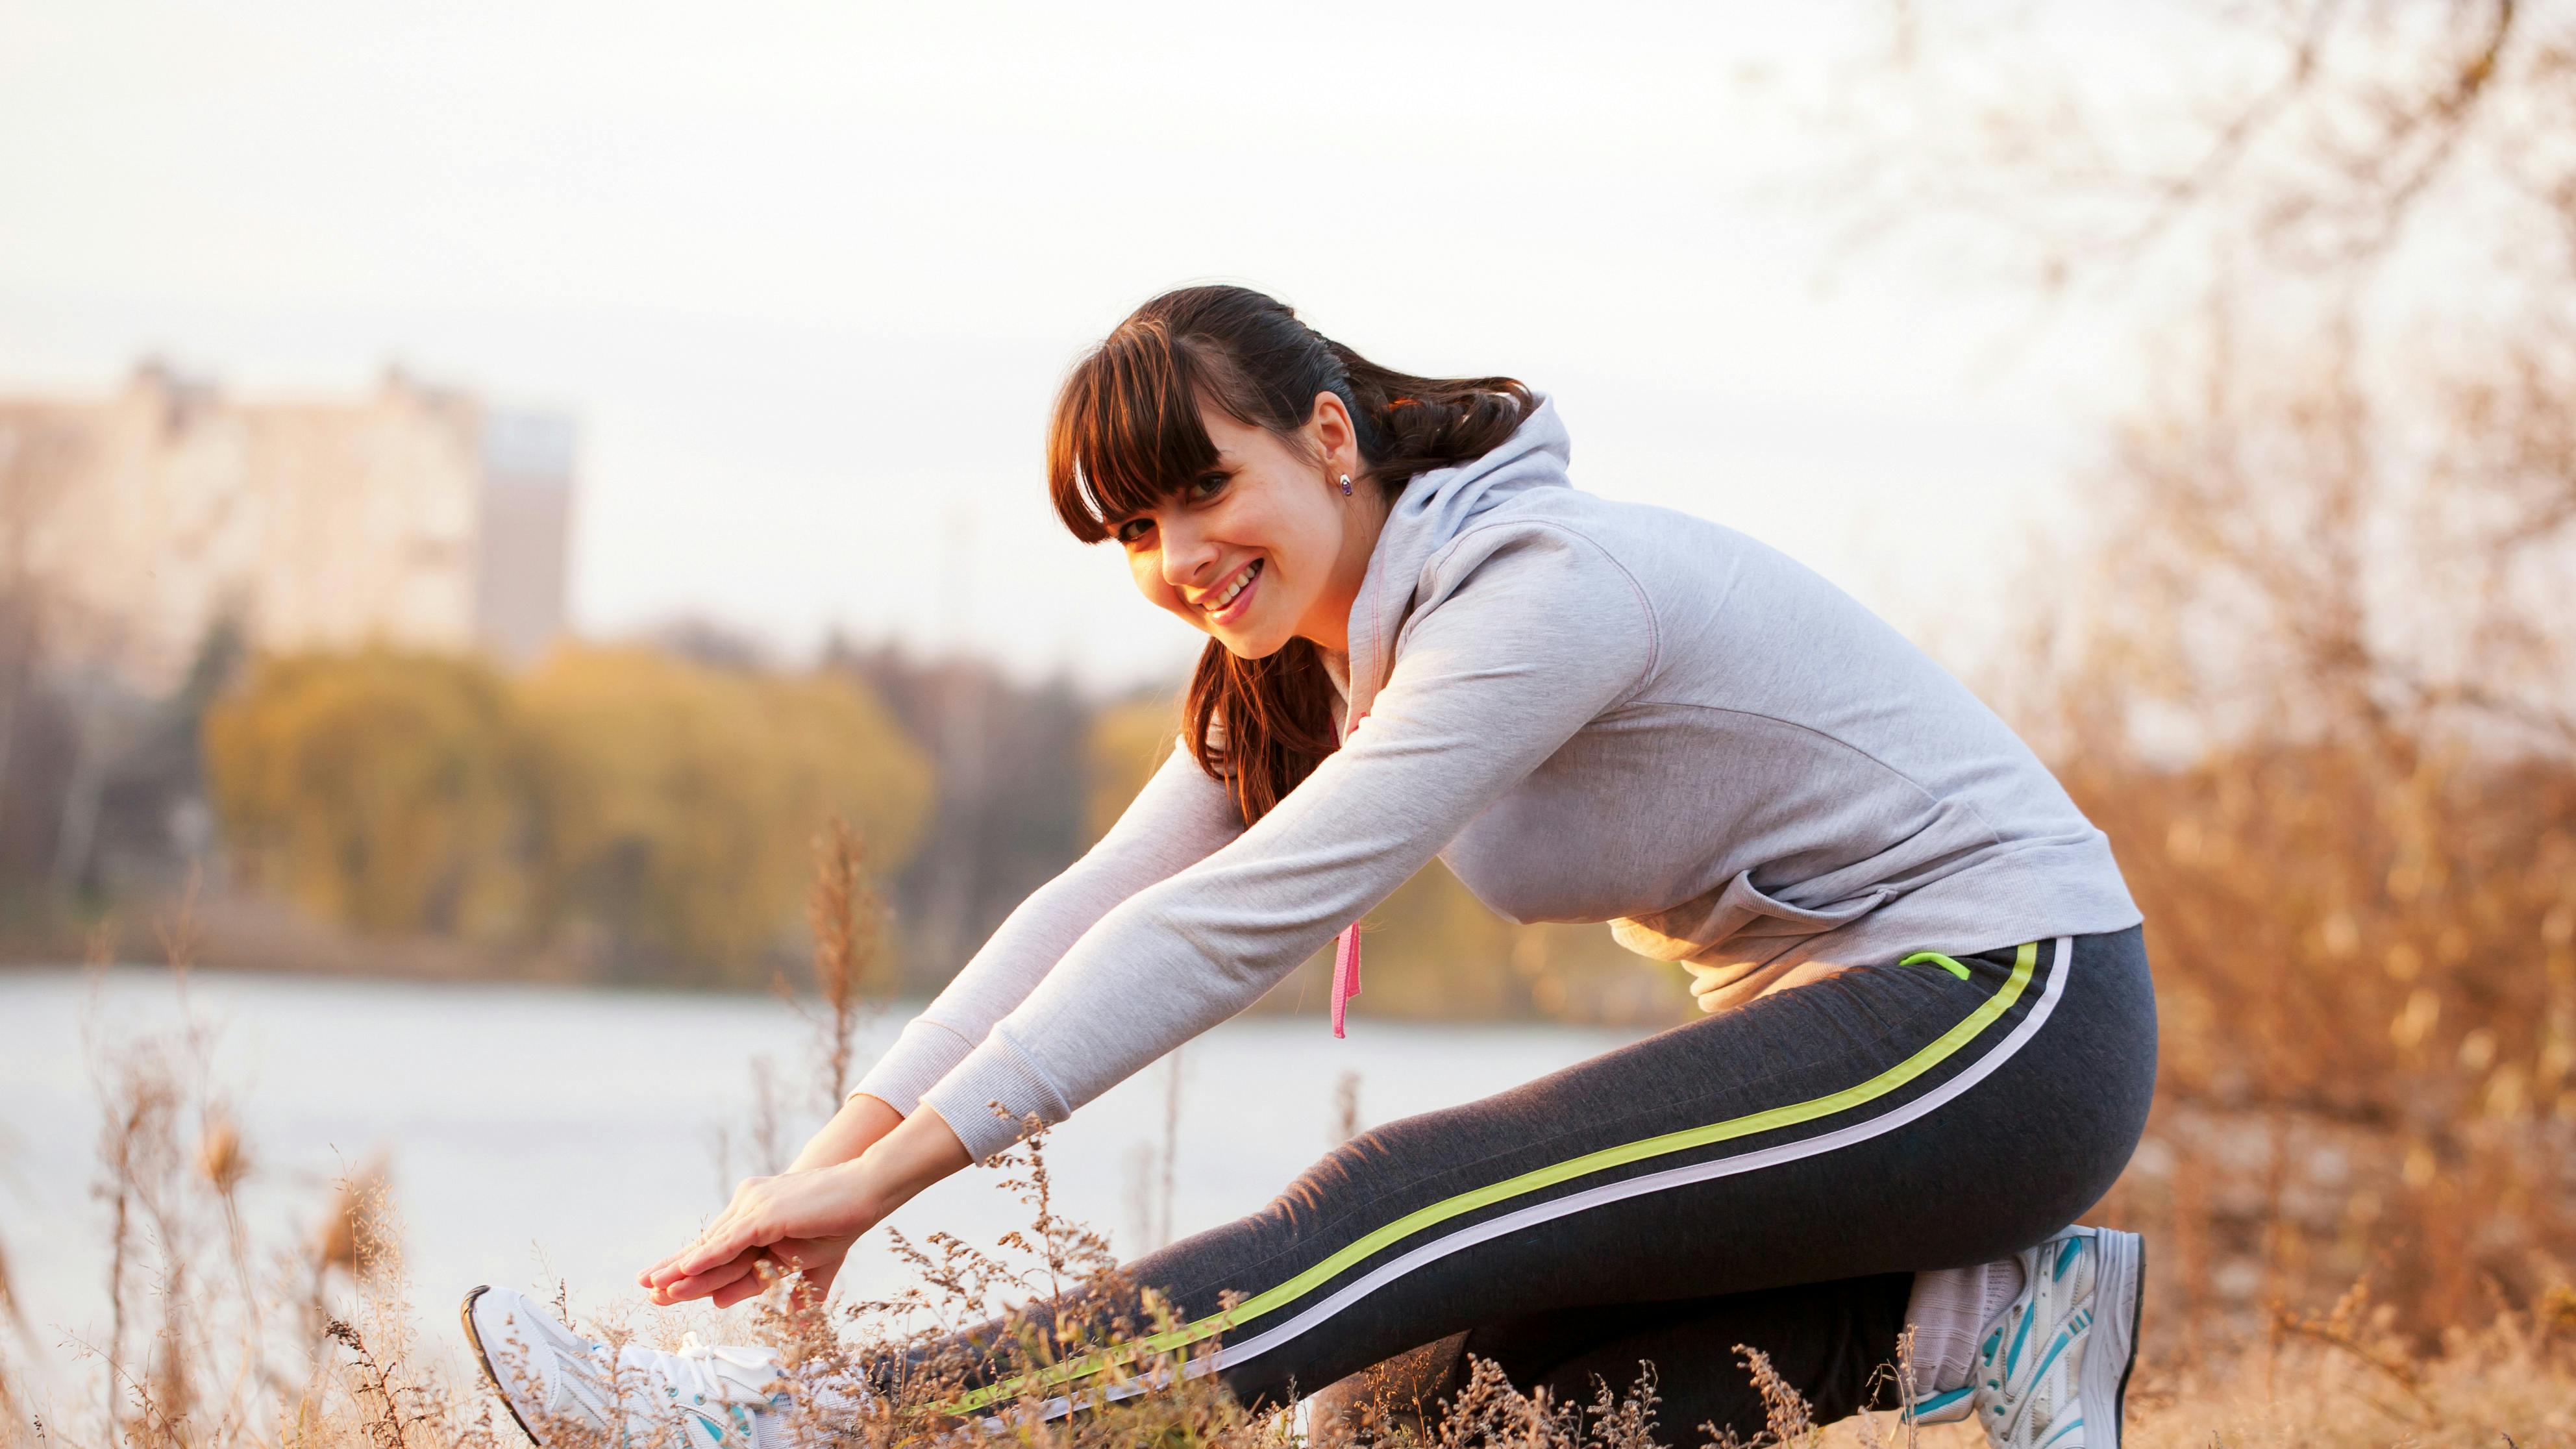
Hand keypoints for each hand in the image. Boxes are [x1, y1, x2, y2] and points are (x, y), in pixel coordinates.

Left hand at [639, 1106, 970, 1307]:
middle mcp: (748, 1212)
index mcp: (756, 1221)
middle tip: (644, 1285)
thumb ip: (796, 1290)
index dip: (691, 1268)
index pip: (718, 1249)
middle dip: (675, 1268)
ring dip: (681, 1268)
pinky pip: (730, 1241)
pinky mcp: (766, 1214)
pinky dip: (706, 1256)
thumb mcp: (813, 1265)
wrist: (865, 1191)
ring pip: (713, 1247)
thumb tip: (793, 1322)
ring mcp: (755, 1210)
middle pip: (707, 1246)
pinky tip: (684, 1269)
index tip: (666, 1287)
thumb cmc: (843, 1221)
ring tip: (654, 1285)